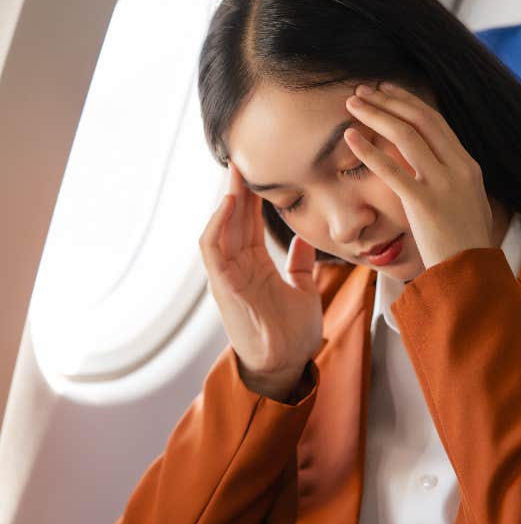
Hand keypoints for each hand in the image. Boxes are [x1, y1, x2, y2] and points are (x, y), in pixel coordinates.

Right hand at [199, 163, 323, 398]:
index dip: (253, 195)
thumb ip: (300, 265)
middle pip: (234, 219)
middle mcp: (238, 267)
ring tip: (236, 172)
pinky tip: (229, 203)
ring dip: (226, 200)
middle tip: (244, 157)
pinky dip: (218, 225)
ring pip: (221, 228)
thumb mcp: (303, 290)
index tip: (260, 169)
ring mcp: (228, 276)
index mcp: (255, 266)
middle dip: (238, 188)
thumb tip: (304, 241)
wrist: (287, 366)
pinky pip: (213, 250)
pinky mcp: (224, 287)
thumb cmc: (293, 334)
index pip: (250, 222)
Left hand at [343, 82, 494, 268]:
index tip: (387, 90)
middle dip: (389, 99)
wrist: (471, 273)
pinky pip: (391, 170)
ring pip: (406, 136)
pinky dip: (368, 150)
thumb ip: (452, 181)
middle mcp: (457, 168)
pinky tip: (349, 137)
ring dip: (376, 114)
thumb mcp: (467, 203)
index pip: (436, 122)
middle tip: (363, 89)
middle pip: (421, 120)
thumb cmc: (464, 245)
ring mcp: (442, 185)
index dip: (408, 102)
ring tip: (352, 103)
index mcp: (467, 165)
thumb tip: (435, 168)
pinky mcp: (424, 204)